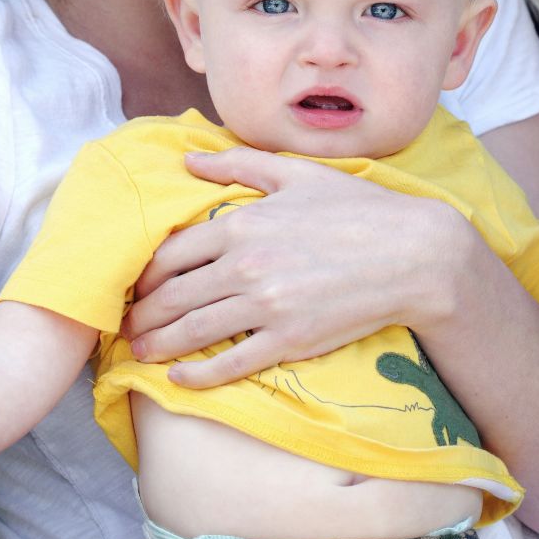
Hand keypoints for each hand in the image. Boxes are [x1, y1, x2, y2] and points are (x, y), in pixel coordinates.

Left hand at [122, 147, 467, 387]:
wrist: (414, 255)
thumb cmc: (358, 208)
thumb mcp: (297, 173)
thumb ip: (238, 164)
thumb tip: (187, 161)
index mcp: (243, 223)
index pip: (171, 253)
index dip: (143, 273)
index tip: (133, 285)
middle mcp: (247, 266)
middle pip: (174, 295)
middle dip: (142, 314)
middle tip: (124, 325)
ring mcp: (267, 306)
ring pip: (193, 331)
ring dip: (157, 344)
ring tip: (138, 352)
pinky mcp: (290, 340)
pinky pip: (231, 363)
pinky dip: (197, 374)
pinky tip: (178, 378)